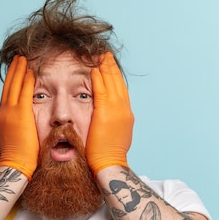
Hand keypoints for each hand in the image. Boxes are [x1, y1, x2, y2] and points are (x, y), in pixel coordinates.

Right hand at [0, 56, 37, 179]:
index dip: (10, 82)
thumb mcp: (14, 140)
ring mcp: (9, 113)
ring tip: (23, 59)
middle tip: (17, 59)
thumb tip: (23, 128)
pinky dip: (26, 81)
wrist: (14, 166)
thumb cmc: (18, 159)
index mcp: (2, 119)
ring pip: (14, 86)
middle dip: (13, 72)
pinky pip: (24, 93)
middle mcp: (3, 113)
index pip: (6, 96)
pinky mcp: (19, 115)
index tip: (15, 73)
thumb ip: (17, 130)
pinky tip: (31, 71)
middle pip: (8, 87)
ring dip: (19, 71)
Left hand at [86, 52, 133, 173]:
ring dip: (105, 68)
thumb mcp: (113, 136)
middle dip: (112, 67)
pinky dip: (99, 79)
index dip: (115, 77)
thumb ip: (111, 124)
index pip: (121, 90)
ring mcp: (117, 111)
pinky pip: (102, 91)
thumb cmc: (107, 155)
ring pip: (111, 83)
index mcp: (125, 115)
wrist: (110, 165)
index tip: (110, 66)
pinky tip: (93, 69)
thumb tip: (107, 120)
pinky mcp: (106, 113)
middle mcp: (124, 110)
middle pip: (118, 83)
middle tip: (106, 54)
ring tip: (100, 55)